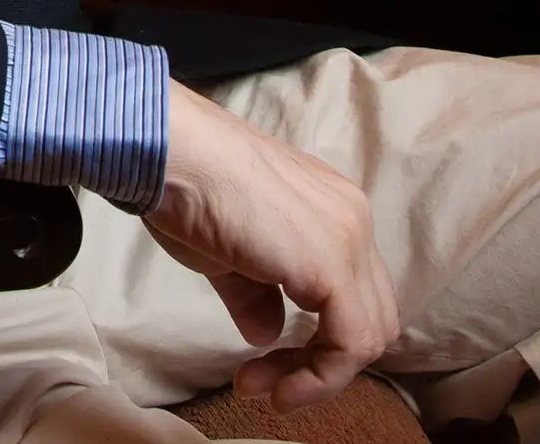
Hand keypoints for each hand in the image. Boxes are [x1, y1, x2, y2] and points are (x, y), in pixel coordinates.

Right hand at [142, 81, 398, 409]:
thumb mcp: (226, 252)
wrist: (171, 151)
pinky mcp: (333, 267)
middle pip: (368, 317)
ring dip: (317, 375)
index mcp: (332, 209)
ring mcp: (349, 241)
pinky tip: (280, 388)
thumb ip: (255, 293)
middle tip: (263, 380)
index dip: (314, 341)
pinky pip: (350, 343)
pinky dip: (320, 378)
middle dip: (319, 362)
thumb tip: (267, 333)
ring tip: (263, 388)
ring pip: (367, 335)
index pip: (349, 293)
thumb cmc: (186, 186)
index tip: (261, 366)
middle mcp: (353, 220)